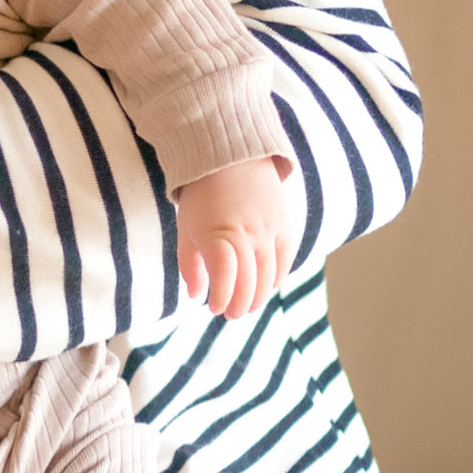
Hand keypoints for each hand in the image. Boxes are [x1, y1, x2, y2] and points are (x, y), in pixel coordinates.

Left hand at [175, 156, 298, 318]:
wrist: (231, 159)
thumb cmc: (202, 198)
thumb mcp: (186, 229)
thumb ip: (190, 264)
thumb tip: (197, 296)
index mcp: (217, 233)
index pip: (224, 276)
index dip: (221, 297)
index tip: (214, 308)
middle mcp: (247, 232)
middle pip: (250, 281)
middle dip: (240, 304)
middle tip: (231, 314)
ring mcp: (269, 228)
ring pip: (270, 275)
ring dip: (259, 296)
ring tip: (248, 306)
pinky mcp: (285, 223)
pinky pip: (286, 259)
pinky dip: (277, 277)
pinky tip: (267, 286)